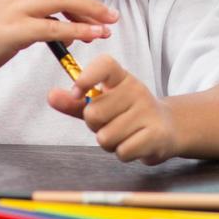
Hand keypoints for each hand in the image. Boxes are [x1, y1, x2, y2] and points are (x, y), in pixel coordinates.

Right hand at [0, 0, 116, 75]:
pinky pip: (53, 28)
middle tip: (113, 18)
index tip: (100, 16)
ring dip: (89, 17)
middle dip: (93, 7)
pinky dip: (76, 31)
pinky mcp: (15, 29)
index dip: (84, 4)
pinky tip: (91, 35)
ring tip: (107, 28)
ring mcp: (16, 8)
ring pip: (63, 6)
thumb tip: (70, 26)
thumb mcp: (15, 15)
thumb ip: (40, 15)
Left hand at [47, 55, 177, 163]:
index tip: (77, 92)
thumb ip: (76, 102)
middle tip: (111, 123)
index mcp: (122, 78)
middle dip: (95, 126)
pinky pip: (121, 151)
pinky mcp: (156, 134)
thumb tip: (51, 95)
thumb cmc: (128, 114)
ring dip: (110, 143)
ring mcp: (148, 111)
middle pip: (94, 113)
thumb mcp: (103, 103)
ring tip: (124, 134)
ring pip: (106, 137)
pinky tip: (135, 143)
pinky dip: (123, 153)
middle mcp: (137, 90)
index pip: (104, 64)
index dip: (86, 77)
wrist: (167, 128)